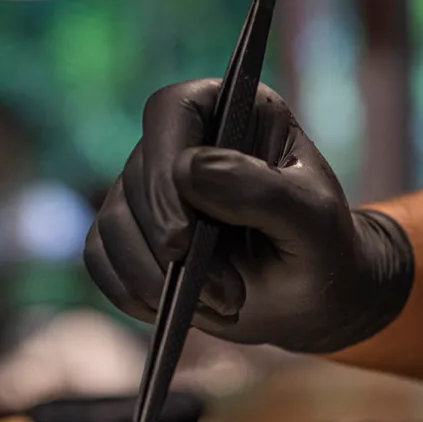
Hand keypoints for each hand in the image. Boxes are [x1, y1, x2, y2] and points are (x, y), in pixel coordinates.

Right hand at [84, 79, 413, 352]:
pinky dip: (132, 293)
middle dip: (173, 248)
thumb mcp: (314, 222)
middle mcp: (182, 140)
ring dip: (157, 279)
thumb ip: (263, 192)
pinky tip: (178, 310)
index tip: (185, 238)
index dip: (165, 168)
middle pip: (137, 176)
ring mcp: (150, 187)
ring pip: (114, 223)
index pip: (172, 111)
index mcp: (232, 111)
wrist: (313, 297)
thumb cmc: (322, 249)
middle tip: (228, 295)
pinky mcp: (132, 233)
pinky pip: (100, 258)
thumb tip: (188, 171)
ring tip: (223, 304)